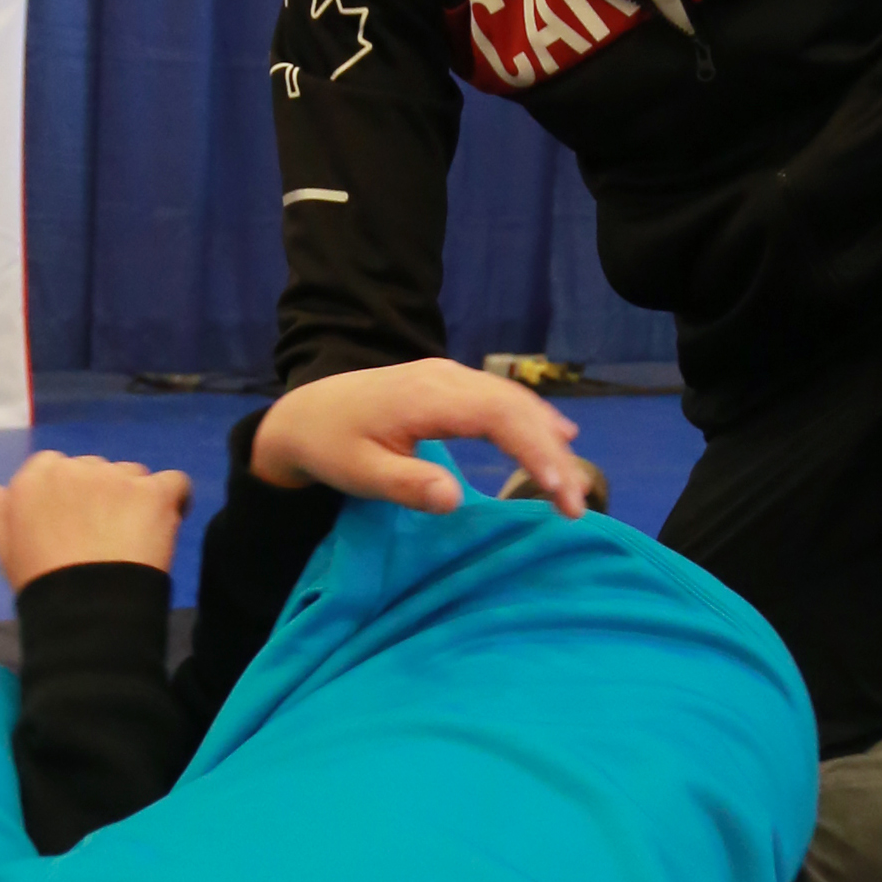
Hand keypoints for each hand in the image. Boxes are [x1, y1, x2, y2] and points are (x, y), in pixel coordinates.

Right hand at [0, 451, 193, 593]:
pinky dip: (175, 500)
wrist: (85, 609)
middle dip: (105, 497)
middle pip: (99, 471)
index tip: (78, 524)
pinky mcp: (153, 492)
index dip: (73, 496)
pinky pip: (175, 483)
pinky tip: (168, 522)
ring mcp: (117, 477)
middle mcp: (76, 467)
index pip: (60, 469)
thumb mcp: (5, 549)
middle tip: (108, 537)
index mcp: (36, 477)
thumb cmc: (40, 583)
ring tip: (135, 538)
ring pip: (134, 476)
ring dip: (137, 498)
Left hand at [252, 358, 591, 516]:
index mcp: (426, 397)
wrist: (304, 413)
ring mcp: (448, 375)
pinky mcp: (448, 383)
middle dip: (552, 455)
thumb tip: (455, 498)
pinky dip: (532, 419)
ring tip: (573, 481)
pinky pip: (500, 397)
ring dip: (547, 437)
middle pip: (515, 408)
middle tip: (576, 505)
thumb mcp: (359, 474)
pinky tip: (557, 435)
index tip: (561, 495)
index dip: (535, 454)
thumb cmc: (331, 446)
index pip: (498, 418)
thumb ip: (407, 484)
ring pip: (512, 400)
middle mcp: (445, 377)